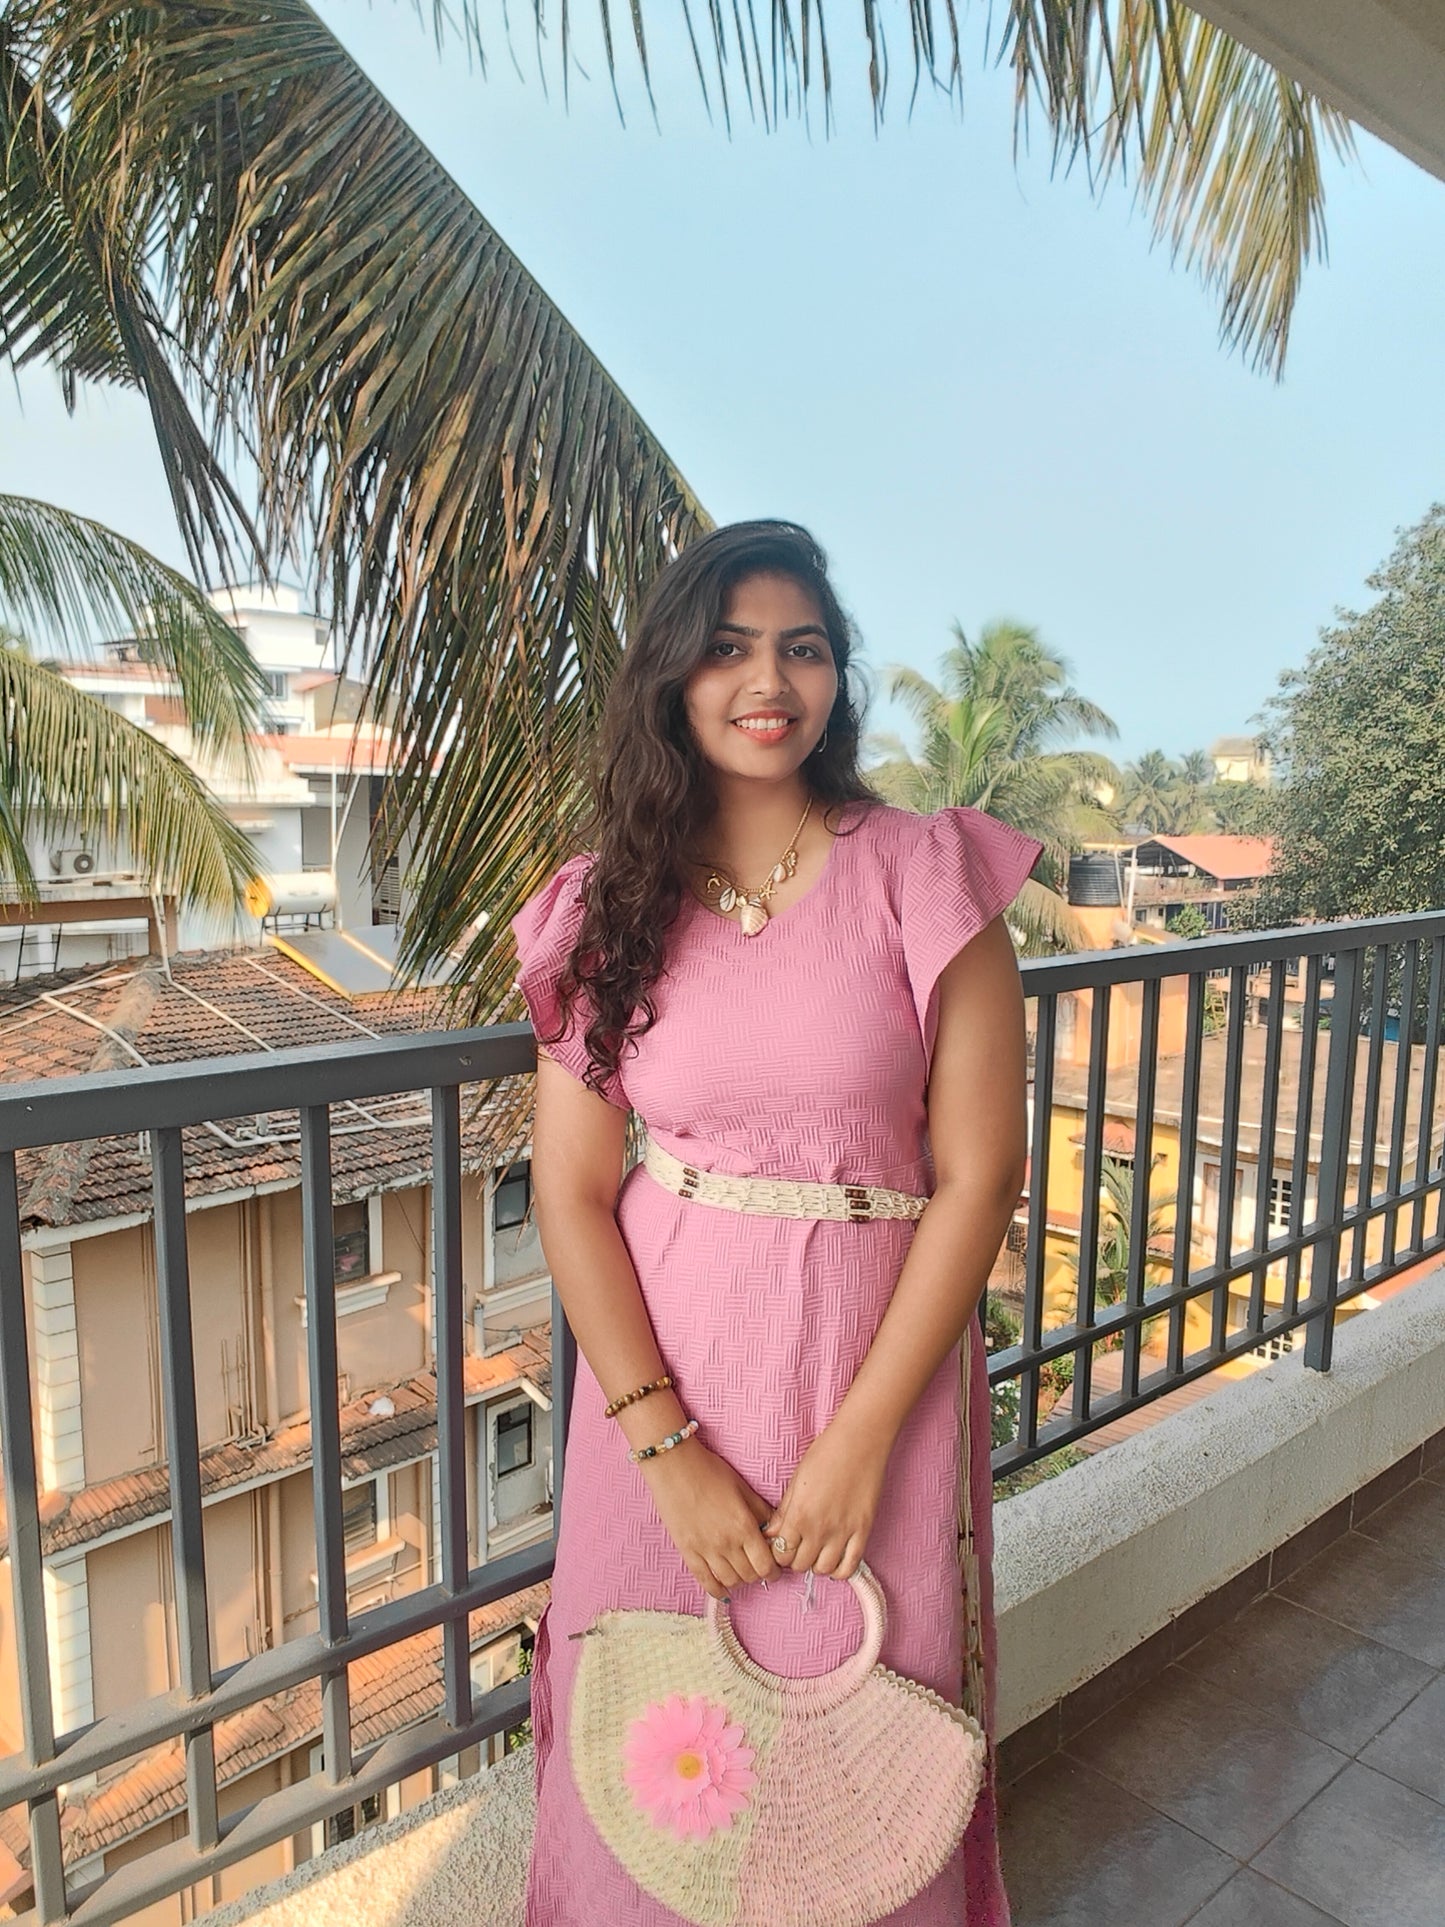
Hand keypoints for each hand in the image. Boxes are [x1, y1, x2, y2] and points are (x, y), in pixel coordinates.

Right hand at [640, 1440, 779, 1601]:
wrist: (674, 1467)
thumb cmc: (709, 1471)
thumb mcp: (742, 1488)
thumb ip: (762, 1511)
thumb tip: (775, 1529)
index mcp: (743, 1525)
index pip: (765, 1564)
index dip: (774, 1571)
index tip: (775, 1568)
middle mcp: (726, 1542)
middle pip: (750, 1576)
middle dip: (759, 1575)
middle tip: (759, 1568)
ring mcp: (705, 1550)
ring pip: (730, 1581)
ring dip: (740, 1581)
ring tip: (742, 1573)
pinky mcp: (687, 1551)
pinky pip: (705, 1581)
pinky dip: (717, 1590)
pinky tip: (723, 1589)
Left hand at [762, 1422, 888, 1580]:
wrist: (860, 1441)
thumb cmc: (826, 1453)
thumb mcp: (797, 1480)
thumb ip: (784, 1511)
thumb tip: (771, 1533)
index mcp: (799, 1515)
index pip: (780, 1554)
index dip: (778, 1553)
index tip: (782, 1545)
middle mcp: (819, 1529)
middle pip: (799, 1565)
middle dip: (795, 1559)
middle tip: (799, 1547)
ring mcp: (843, 1532)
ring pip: (823, 1570)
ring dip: (816, 1565)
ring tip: (816, 1551)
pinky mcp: (863, 1531)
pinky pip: (850, 1567)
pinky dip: (840, 1570)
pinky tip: (835, 1558)